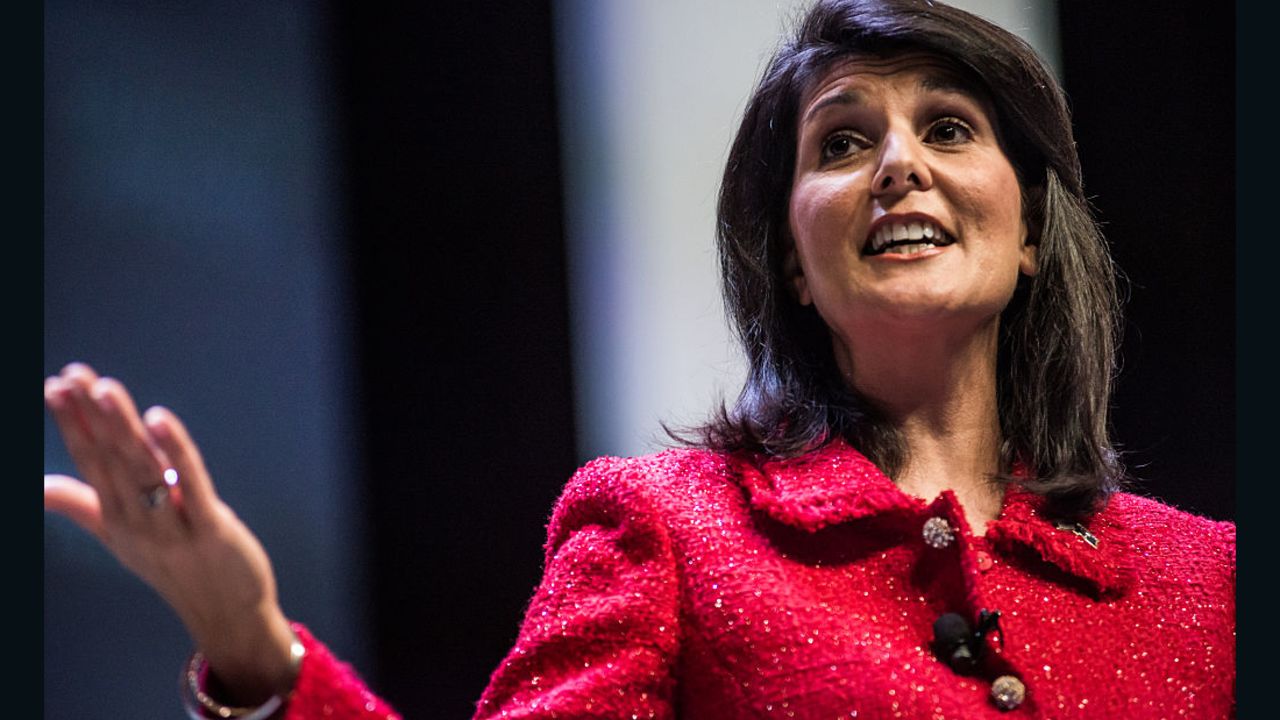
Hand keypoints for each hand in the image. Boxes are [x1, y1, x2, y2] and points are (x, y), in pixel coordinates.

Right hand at [44, 362, 298, 704]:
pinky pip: (191, 485)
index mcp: (117, 517)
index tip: (57, 384)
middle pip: (112, 460)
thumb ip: (82, 504)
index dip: (74, 423)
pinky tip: (160, 420)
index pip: (90, 461)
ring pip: (144, 469)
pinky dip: (176, 452)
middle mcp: (137, 521)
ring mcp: (172, 527)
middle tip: (73, 376)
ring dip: (124, 428)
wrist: (226, 615)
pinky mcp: (210, 529)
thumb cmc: (176, 568)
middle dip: (92, 416)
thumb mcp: (123, 535)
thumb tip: (39, 484)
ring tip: (106, 389)